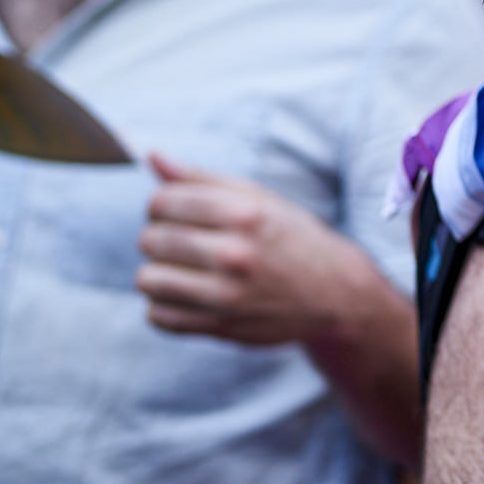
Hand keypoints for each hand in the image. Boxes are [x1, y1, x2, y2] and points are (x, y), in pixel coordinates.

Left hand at [136, 152, 359, 345]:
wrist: (335, 294)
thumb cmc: (292, 240)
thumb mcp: (259, 199)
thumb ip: (203, 179)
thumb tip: (152, 156)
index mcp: (244, 215)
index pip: (162, 201)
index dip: (161, 205)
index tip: (177, 213)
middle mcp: (235, 254)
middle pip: (150, 239)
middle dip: (159, 237)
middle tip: (183, 243)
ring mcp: (228, 295)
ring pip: (148, 280)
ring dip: (158, 274)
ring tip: (181, 270)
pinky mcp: (222, 327)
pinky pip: (158, 317)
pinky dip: (165, 307)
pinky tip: (187, 296)